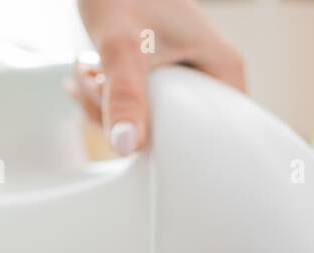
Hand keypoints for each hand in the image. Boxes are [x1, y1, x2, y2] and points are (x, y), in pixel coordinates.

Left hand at [71, 0, 245, 154]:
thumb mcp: (121, 45)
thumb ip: (125, 97)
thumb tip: (127, 147)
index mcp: (224, 70)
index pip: (216, 136)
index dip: (175, 145)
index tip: (137, 129)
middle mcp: (213, 76)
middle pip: (178, 133)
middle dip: (130, 123)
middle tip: (98, 89)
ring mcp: (189, 76)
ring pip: (154, 121)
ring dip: (110, 109)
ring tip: (89, 74)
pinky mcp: (166, 76)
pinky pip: (142, 105)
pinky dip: (110, 99)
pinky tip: (89, 76)